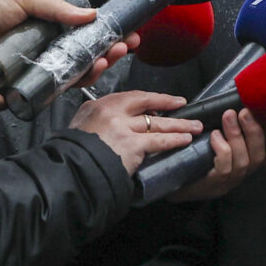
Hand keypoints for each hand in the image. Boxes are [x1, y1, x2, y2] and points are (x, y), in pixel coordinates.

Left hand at [0, 0, 133, 109]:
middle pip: (80, 66)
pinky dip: (18, 98)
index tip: (127, 40)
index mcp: (47, 33)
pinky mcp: (7, 91)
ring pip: (60, 87)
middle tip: (114, 54)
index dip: (107, 42)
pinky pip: (21, 102)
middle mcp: (41, 55)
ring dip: (80, 80)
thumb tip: (91, 15)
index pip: (84, 40)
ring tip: (90, 69)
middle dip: (103, 62)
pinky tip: (13, 86)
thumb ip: (57, 9)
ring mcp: (26, 74)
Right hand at [69, 91, 202, 174]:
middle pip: (147, 104)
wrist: (70, 169)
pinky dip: (174, 140)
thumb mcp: (79, 125)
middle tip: (183, 105)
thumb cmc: (73, 151)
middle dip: (169, 104)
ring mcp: (124, 127)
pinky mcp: (133, 144)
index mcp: (99, 105)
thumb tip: (107, 118)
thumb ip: (95, 118)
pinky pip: (159, 141)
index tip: (163, 99)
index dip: (151, 98)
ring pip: (157, 123)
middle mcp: (113, 112)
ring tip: (194, 126)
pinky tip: (185, 139)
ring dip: (179, 125)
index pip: (131, 97)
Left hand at [162, 111, 265, 201]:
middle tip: (244, 112)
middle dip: (254, 131)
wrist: (168, 180)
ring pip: (243, 161)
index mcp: (245, 161)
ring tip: (228, 116)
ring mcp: (228, 182)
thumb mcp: (213, 138)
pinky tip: (214, 136)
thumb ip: (226, 125)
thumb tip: (232, 101)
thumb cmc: (192, 155)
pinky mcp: (213, 185)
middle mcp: (242, 173)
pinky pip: (225, 168)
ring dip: (237, 136)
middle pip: (260, 156)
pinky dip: (222, 149)